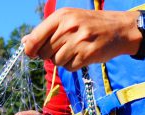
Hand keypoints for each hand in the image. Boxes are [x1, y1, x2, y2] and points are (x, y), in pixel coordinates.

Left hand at [22, 8, 138, 70]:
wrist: (119, 29)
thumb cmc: (89, 25)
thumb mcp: (68, 20)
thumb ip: (46, 31)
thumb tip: (25, 42)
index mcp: (61, 16)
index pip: (34, 39)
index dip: (30, 49)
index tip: (32, 53)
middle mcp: (68, 27)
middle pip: (44, 53)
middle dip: (50, 54)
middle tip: (63, 48)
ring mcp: (78, 41)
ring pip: (56, 61)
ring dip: (63, 60)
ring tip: (75, 50)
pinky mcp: (86, 54)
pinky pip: (68, 67)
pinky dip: (73, 65)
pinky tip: (82, 55)